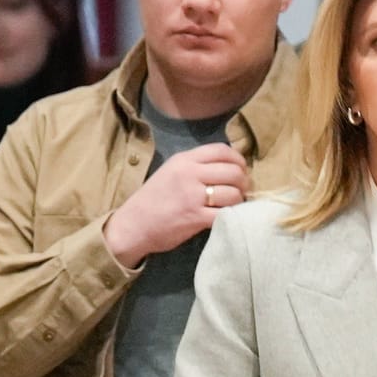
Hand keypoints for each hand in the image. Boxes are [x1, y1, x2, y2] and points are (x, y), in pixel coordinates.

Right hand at [103, 144, 250, 267]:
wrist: (132, 226)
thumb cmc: (152, 200)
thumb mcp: (170, 172)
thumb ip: (195, 166)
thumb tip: (228, 168)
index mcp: (184, 160)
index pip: (222, 151)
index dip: (238, 160)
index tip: (241, 170)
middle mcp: (190, 174)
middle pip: (233, 171)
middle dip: (243, 182)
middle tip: (242, 190)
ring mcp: (193, 196)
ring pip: (233, 193)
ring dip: (239, 200)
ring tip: (234, 205)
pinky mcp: (195, 217)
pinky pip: (225, 213)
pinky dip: (231, 215)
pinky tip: (227, 217)